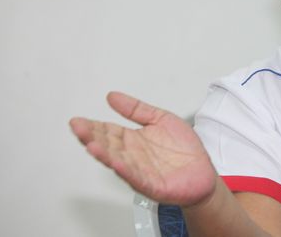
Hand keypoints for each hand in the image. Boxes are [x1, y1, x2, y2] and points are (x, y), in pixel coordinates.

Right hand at [70, 92, 215, 206]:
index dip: (92, 126)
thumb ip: (137, 109)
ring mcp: (141, 170)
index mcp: (134, 140)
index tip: (77, 121)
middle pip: (108, 145)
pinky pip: (137, 177)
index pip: (108, 131)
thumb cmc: (184, 149)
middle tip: (78, 128)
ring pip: (118, 161)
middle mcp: (134, 155)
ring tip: (90, 145)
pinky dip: (127, 170)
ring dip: (104, 154)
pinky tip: (117, 163)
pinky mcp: (153, 184)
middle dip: (92, 137)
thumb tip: (112, 96)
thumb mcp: (161, 119)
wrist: (204, 173)